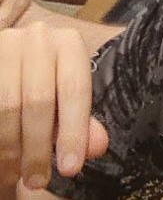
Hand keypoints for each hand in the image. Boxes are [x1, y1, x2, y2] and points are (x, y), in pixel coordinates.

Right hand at [0, 25, 107, 190]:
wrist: (16, 57)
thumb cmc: (47, 79)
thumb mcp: (68, 94)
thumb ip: (83, 120)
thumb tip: (97, 146)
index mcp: (68, 43)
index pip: (75, 90)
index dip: (73, 132)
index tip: (70, 168)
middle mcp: (38, 38)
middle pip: (38, 101)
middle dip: (37, 147)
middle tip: (37, 180)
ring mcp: (6, 45)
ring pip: (7, 106)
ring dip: (10, 148)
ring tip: (14, 174)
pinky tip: (2, 158)